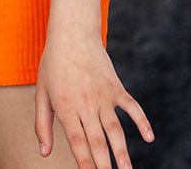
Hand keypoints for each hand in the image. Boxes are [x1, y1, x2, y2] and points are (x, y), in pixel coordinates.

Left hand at [34, 35, 152, 168]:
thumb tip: (43, 153)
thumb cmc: (53, 66)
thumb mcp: (41, 94)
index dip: (84, 161)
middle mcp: (86, 105)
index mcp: (66, 107)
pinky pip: (132, 107)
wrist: (72, 34)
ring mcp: (103, 96)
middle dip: (104, 163)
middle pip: (97, 140)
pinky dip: (142, 121)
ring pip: (115, 129)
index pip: (77, 141)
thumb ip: (42, 125)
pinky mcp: (116, 87)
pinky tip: (149, 138)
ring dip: (123, 152)